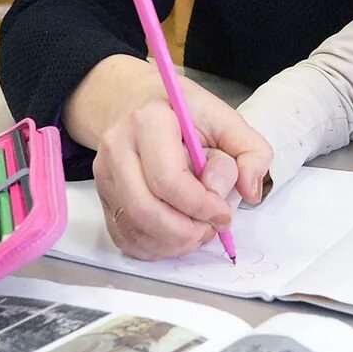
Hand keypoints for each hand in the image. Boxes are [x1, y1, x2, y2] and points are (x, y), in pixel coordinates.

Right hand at [76, 57, 271, 260]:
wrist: (135, 103)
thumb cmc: (184, 114)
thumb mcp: (226, 120)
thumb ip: (251, 152)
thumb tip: (249, 191)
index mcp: (148, 121)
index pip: (170, 180)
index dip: (202, 206)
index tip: (224, 212)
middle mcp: (118, 148)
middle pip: (147, 211)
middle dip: (187, 232)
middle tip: (211, 228)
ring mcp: (104, 175)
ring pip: (134, 229)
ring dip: (173, 243)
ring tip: (198, 231)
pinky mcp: (101, 196)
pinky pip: (125, 238)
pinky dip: (156, 248)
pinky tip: (177, 234)